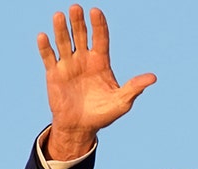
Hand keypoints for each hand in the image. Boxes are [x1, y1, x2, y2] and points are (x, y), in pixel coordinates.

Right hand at [37, 5, 156, 159]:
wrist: (81, 127)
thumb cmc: (103, 114)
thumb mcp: (122, 102)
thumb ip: (135, 88)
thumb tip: (153, 78)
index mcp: (101, 62)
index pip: (100, 38)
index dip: (99, 25)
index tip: (96, 11)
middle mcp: (84, 59)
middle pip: (81, 35)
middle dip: (79, 22)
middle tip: (76, 7)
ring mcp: (68, 65)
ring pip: (64, 42)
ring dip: (61, 29)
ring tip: (59, 15)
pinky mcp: (54, 74)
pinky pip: (48, 57)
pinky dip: (45, 47)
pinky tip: (43, 36)